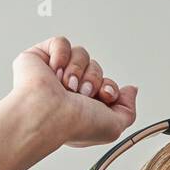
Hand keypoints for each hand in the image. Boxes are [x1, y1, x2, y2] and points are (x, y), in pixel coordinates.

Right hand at [11, 36, 137, 147]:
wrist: (48, 113)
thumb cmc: (75, 124)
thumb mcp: (114, 127)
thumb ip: (128, 110)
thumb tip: (130, 90)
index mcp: (82, 106)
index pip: (106, 85)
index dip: (109, 88)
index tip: (104, 96)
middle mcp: (68, 89)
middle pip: (96, 68)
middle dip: (94, 80)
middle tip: (82, 93)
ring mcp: (52, 73)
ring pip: (81, 54)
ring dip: (78, 70)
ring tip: (67, 85)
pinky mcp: (39, 58)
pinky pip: (61, 42)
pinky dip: (61, 54)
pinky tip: (55, 71)